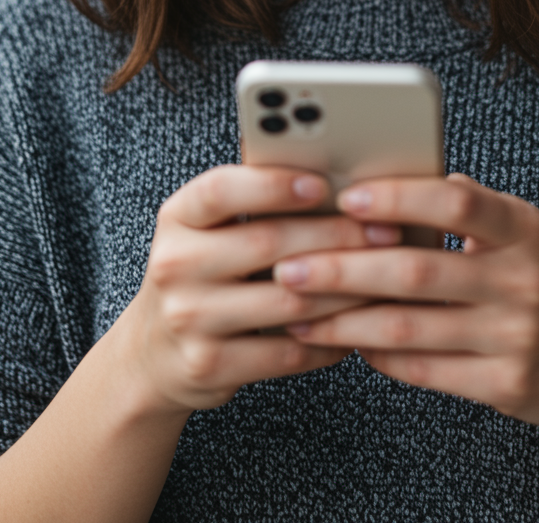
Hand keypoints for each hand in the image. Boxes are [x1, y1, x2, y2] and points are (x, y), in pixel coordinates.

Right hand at [114, 165, 400, 419]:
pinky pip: (287, 353)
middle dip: (335, 235)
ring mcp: (188, 319)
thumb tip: (334, 172)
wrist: (153, 352)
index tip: (323, 185)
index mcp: (178, 217)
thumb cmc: (203, 273)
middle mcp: (175, 264)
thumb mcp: (209, 229)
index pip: (222, 190)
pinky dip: (329, 340)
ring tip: (383, 278)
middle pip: (267, 243)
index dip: (274, 185)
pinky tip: (355, 327)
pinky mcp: (208, 366)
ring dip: (345, 291)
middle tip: (384, 231)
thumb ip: (256, 200)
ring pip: (288, 302)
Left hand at [274, 173, 538, 432]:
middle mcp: (523, 280)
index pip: (456, 202)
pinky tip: (348, 342)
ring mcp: (517, 337)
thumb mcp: (523, 230)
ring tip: (300, 313)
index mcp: (523, 228)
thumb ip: (467, 205)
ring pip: (410, 328)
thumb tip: (391, 177)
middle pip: (417, 270)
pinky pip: (426, 371)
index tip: (344, 197)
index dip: (398, 198)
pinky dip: (379, 356)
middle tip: (289, 267)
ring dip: (346, 321)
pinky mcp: (506, 385)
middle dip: (344, 268)